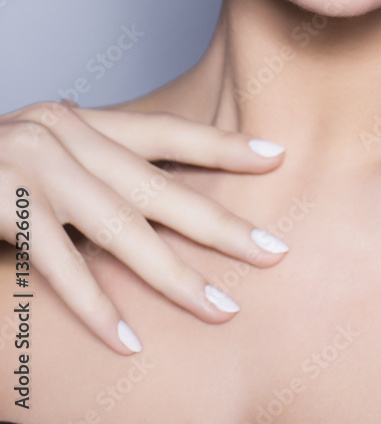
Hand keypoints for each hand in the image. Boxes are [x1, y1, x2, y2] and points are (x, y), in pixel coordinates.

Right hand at [0, 100, 287, 353]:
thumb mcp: (48, 159)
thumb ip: (98, 177)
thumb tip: (158, 211)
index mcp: (79, 121)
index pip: (165, 132)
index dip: (221, 146)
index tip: (275, 157)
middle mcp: (62, 135)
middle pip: (157, 185)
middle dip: (218, 223)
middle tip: (272, 251)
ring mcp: (31, 167)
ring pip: (118, 229)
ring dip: (172, 275)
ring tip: (220, 307)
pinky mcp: (1, 203)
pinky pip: (56, 263)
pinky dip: (92, 303)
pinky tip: (126, 338)